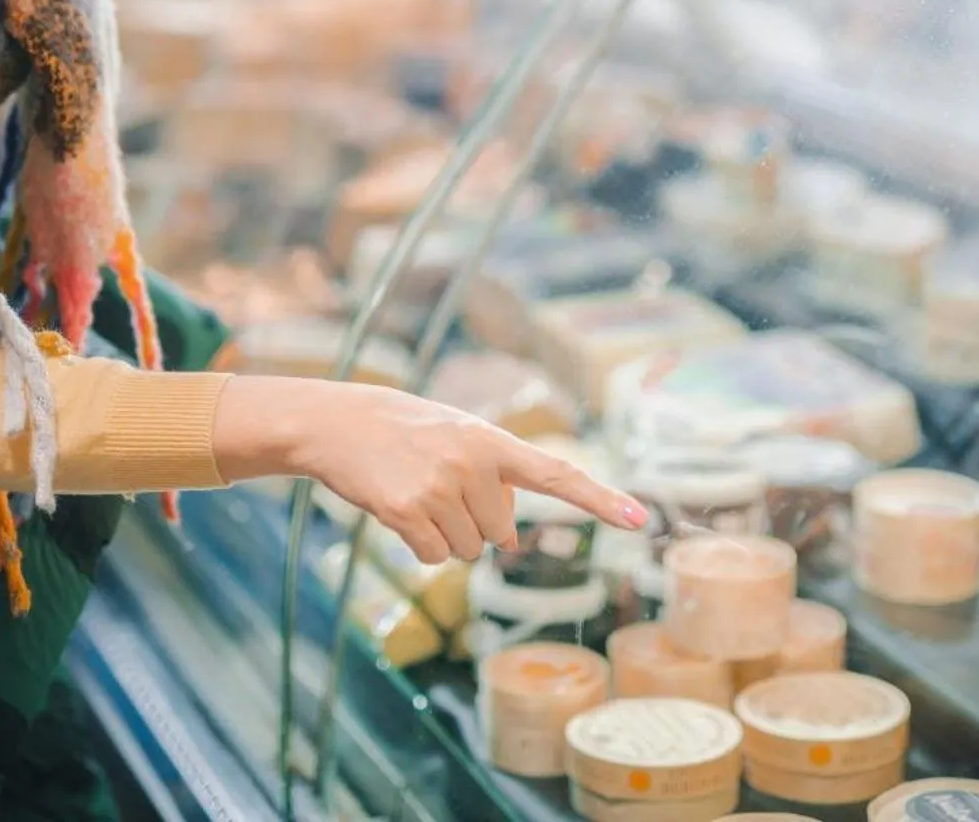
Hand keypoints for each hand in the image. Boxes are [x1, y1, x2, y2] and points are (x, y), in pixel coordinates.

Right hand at [214, 376, 645, 564]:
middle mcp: (474, 464)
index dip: (600, 499)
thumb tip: (507, 541)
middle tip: (437, 486)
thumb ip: (494, 476)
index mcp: (494, 442)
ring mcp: (440, 488)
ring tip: (415, 492)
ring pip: (467, 550)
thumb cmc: (405, 431)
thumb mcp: (458, 436)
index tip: (640, 519)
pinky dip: (416, 544)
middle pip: (500, 534)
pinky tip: (396, 508)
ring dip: (442, 534)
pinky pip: (431, 556)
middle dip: (472, 522)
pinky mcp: (407, 512)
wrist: (338, 422)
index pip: (558, 474)